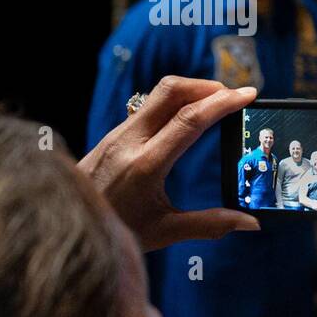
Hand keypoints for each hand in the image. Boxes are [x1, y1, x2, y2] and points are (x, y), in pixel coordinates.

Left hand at [78, 76, 259, 250]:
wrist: (66, 220)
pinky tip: (191, 115)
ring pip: (158, 93)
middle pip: (171, 91)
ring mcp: (119, 133)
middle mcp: (130, 141)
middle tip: (235, 96)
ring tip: (218, 103)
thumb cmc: (115, 228)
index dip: (222, 103)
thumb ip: (210, 224)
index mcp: (146, 165)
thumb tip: (251, 223)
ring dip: (192, 90)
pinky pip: (149, 105)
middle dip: (207, 85)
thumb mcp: (166, 231)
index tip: (249, 94)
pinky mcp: (115, 133)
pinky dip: (177, 101)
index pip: (189, 120)